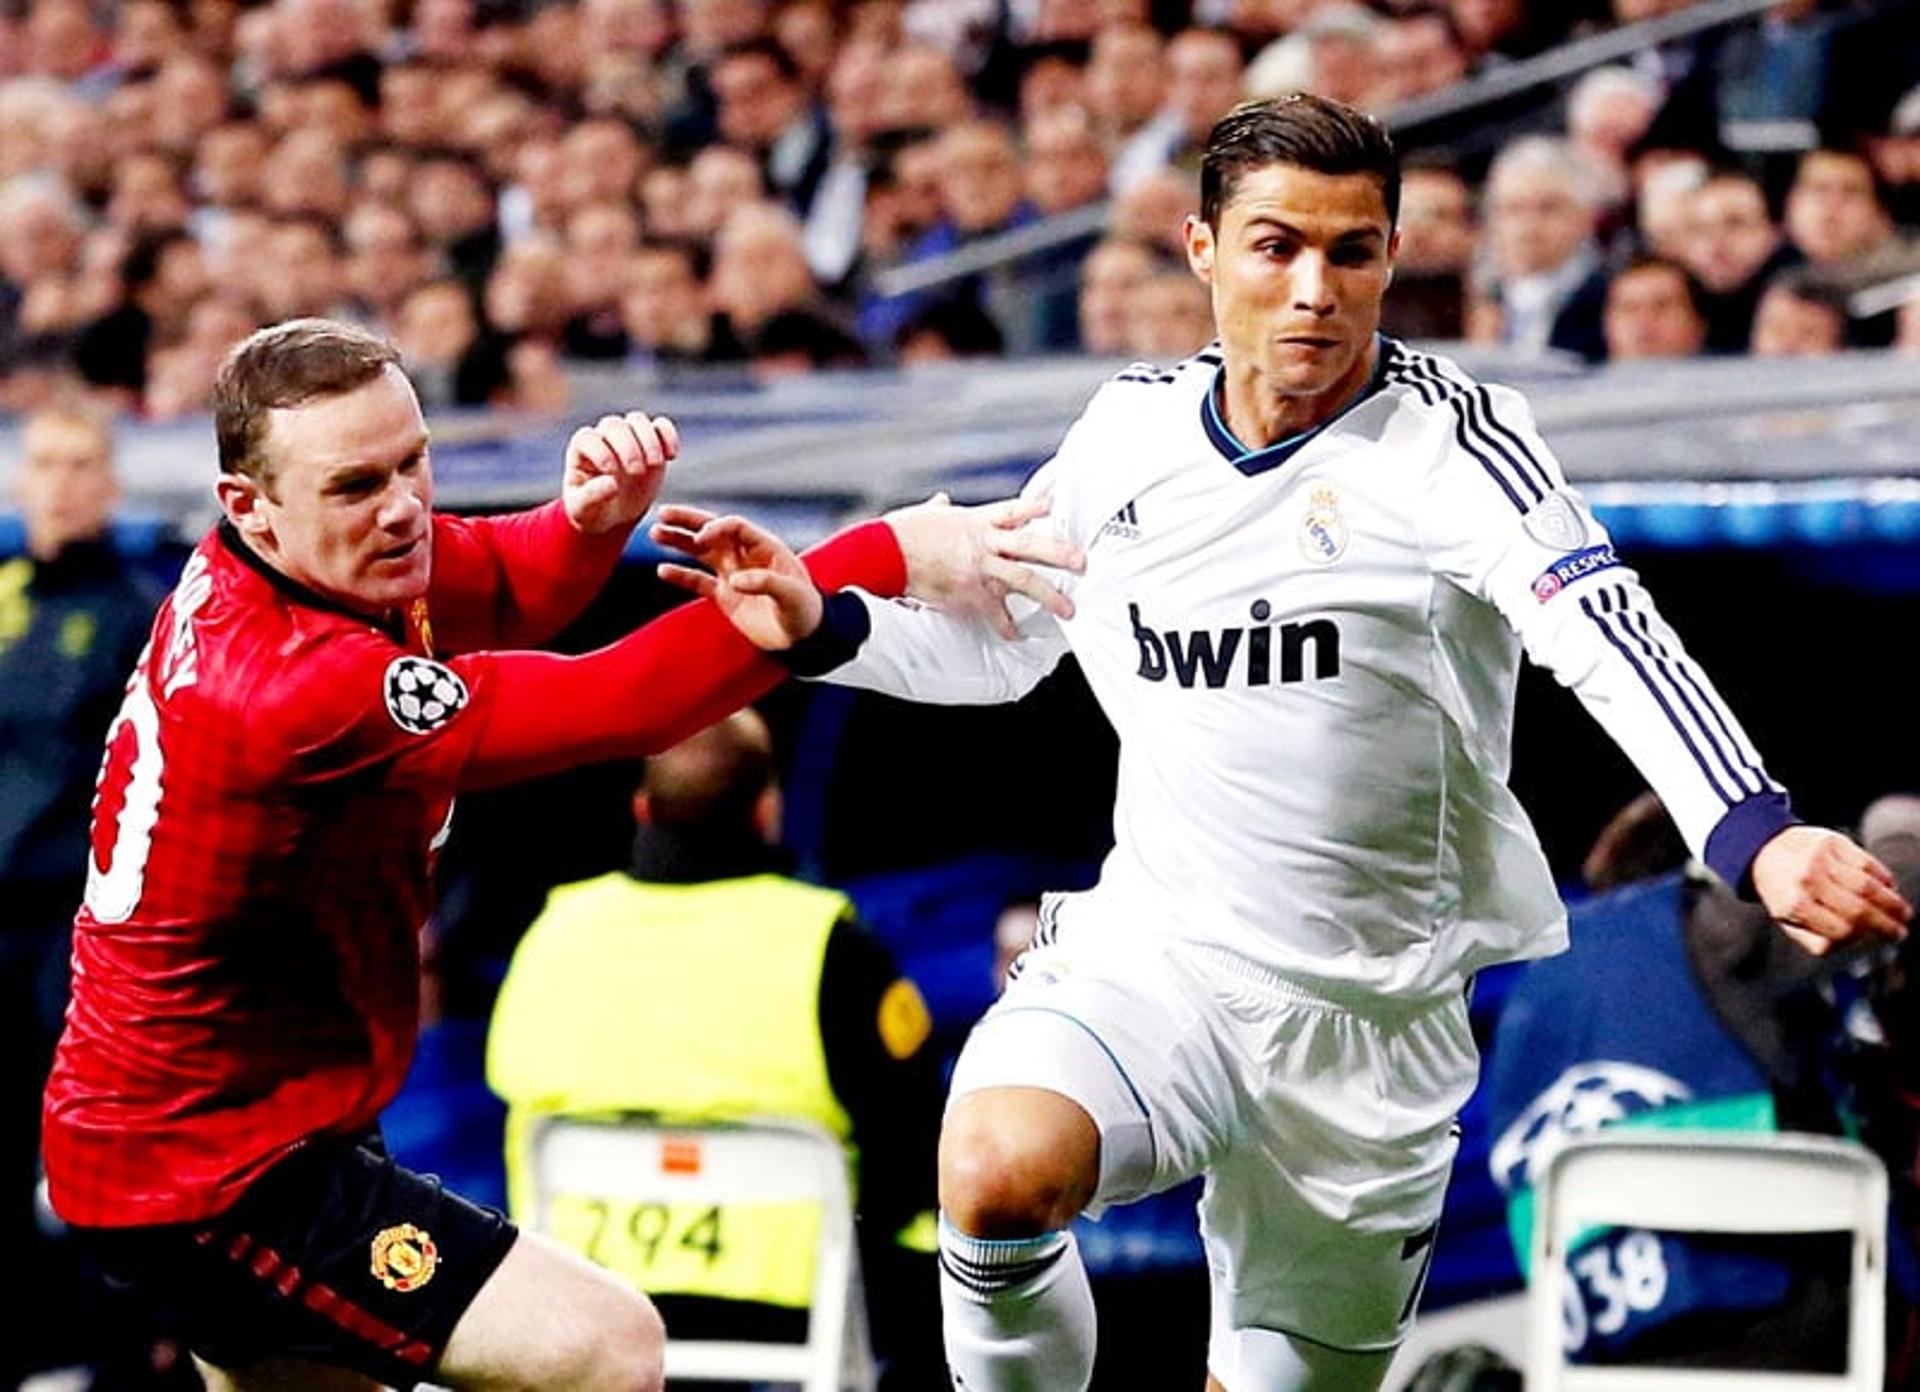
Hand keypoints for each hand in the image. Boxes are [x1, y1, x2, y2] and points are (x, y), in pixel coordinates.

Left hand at [562, 411, 677, 533]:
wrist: (613, 514)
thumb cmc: (592, 511)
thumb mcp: (584, 511)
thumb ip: (591, 497)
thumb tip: (611, 484)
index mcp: (580, 450)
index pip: (587, 438)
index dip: (600, 451)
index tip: (611, 472)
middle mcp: (602, 437)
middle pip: (614, 426)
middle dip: (627, 446)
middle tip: (636, 471)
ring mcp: (627, 436)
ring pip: (637, 421)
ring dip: (648, 439)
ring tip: (655, 464)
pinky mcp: (650, 441)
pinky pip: (660, 426)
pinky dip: (668, 436)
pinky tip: (672, 456)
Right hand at [651, 505, 822, 650]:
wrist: (803, 639)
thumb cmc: (805, 611)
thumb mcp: (793, 595)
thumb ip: (767, 584)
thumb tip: (737, 580)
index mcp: (765, 547)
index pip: (735, 527)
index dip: (716, 528)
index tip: (700, 538)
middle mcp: (746, 556)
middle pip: (713, 531)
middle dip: (688, 521)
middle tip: (663, 514)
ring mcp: (734, 574)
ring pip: (701, 552)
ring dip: (679, 542)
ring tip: (655, 534)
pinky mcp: (725, 595)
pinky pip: (698, 581)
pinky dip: (681, 576)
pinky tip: (662, 571)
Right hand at [882, 493, 1086, 638]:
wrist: (886, 555)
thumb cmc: (903, 533)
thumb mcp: (928, 515)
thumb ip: (941, 508)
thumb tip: (941, 500)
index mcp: (978, 520)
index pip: (1016, 510)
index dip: (1038, 507)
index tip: (1056, 507)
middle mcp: (985, 544)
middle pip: (1032, 546)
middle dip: (1060, 554)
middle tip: (1082, 563)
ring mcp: (980, 570)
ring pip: (1024, 581)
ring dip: (1050, 596)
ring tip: (1069, 609)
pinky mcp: (970, 595)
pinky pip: (996, 614)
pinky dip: (1007, 627)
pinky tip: (1016, 636)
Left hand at [1751, 826, 1911, 955]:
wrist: (1763, 848)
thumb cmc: (1780, 889)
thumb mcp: (1785, 919)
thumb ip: (1816, 937)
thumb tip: (1855, 942)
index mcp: (1794, 905)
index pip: (1841, 930)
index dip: (1862, 937)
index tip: (1876, 940)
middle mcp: (1808, 881)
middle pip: (1859, 909)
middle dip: (1886, 924)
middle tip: (1901, 932)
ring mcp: (1821, 860)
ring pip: (1868, 886)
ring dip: (1892, 903)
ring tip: (1904, 913)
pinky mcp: (1833, 842)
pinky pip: (1867, 863)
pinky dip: (1884, 878)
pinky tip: (1890, 888)